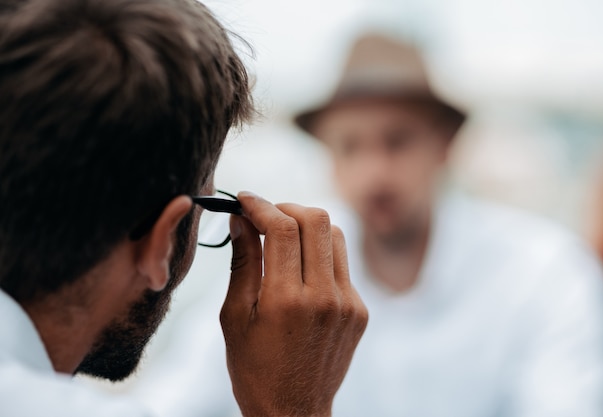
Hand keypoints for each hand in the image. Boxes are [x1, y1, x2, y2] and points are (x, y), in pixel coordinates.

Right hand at [220, 192, 367, 416]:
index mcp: (286, 301)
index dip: (261, 205)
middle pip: (316, 220)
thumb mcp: (234, 317)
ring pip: (335, 235)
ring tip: (284, 238)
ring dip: (308, 226)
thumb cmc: (253, 368)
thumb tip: (240, 220)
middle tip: (266, 215)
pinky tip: (302, 270)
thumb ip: (242, 263)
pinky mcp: (360, 311)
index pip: (282, 228)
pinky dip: (321, 254)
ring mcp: (348, 304)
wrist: (293, 412)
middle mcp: (324, 298)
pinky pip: (343, 264)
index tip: (244, 199)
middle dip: (287, 207)